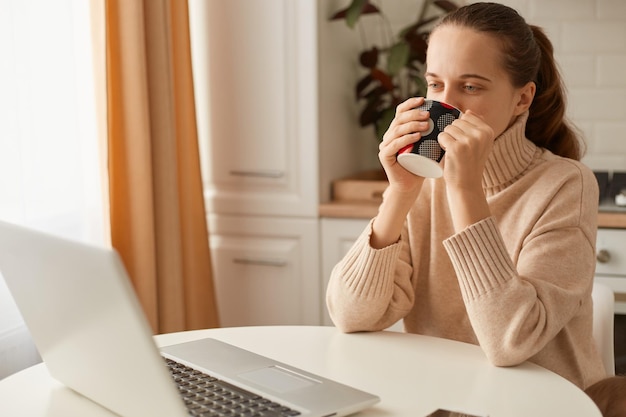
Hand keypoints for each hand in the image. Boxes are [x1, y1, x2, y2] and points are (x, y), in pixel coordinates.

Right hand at [378, 97, 430, 193]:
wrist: (411, 185)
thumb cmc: (421, 165)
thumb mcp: (429, 145)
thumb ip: (435, 133)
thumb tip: (452, 119)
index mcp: (398, 130)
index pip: (401, 111)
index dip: (410, 103)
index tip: (423, 99)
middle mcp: (389, 135)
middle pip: (399, 119)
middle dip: (413, 114)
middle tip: (428, 115)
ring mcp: (385, 145)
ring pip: (396, 130)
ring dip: (411, 125)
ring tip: (426, 125)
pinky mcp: (385, 156)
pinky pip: (394, 145)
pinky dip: (405, 139)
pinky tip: (416, 137)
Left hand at [437, 110, 494, 230]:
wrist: (466, 185)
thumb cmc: (469, 164)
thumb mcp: (480, 144)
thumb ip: (476, 127)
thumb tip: (468, 111)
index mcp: (488, 131)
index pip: (467, 116)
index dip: (460, 128)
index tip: (464, 142)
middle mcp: (481, 134)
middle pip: (456, 121)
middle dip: (453, 133)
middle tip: (458, 149)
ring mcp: (469, 141)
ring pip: (448, 128)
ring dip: (447, 139)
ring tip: (454, 152)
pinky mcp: (457, 147)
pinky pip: (442, 136)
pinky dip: (441, 144)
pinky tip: (448, 154)